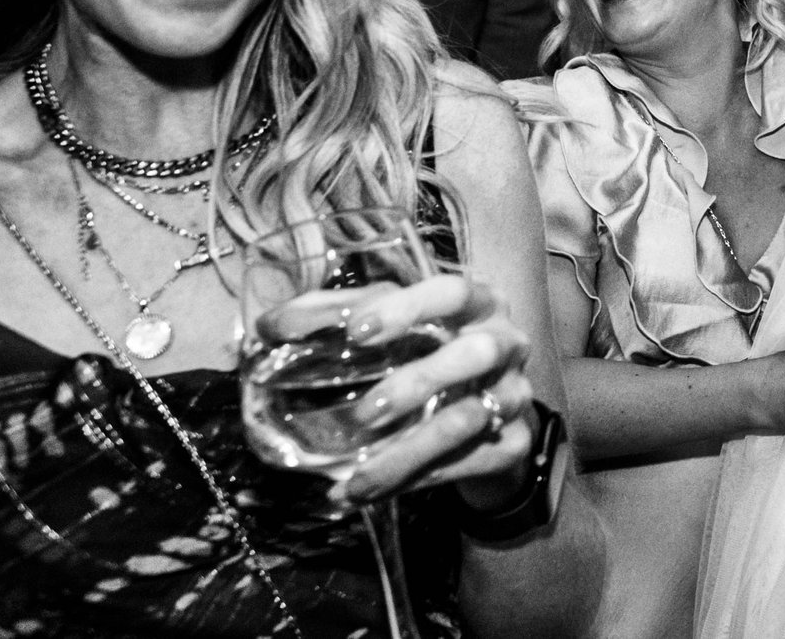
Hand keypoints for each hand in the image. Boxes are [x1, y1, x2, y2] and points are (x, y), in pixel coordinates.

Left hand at [265, 274, 536, 509]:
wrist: (487, 422)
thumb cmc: (430, 358)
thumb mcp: (394, 330)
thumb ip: (337, 318)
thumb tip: (268, 326)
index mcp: (478, 304)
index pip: (453, 292)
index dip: (408, 309)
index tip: (355, 332)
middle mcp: (506, 343)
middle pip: (473, 354)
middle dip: (419, 382)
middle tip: (364, 414)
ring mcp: (515, 395)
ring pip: (467, 421)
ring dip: (407, 452)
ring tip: (356, 479)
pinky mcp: (512, 444)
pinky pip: (467, 464)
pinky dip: (415, 481)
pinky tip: (369, 493)